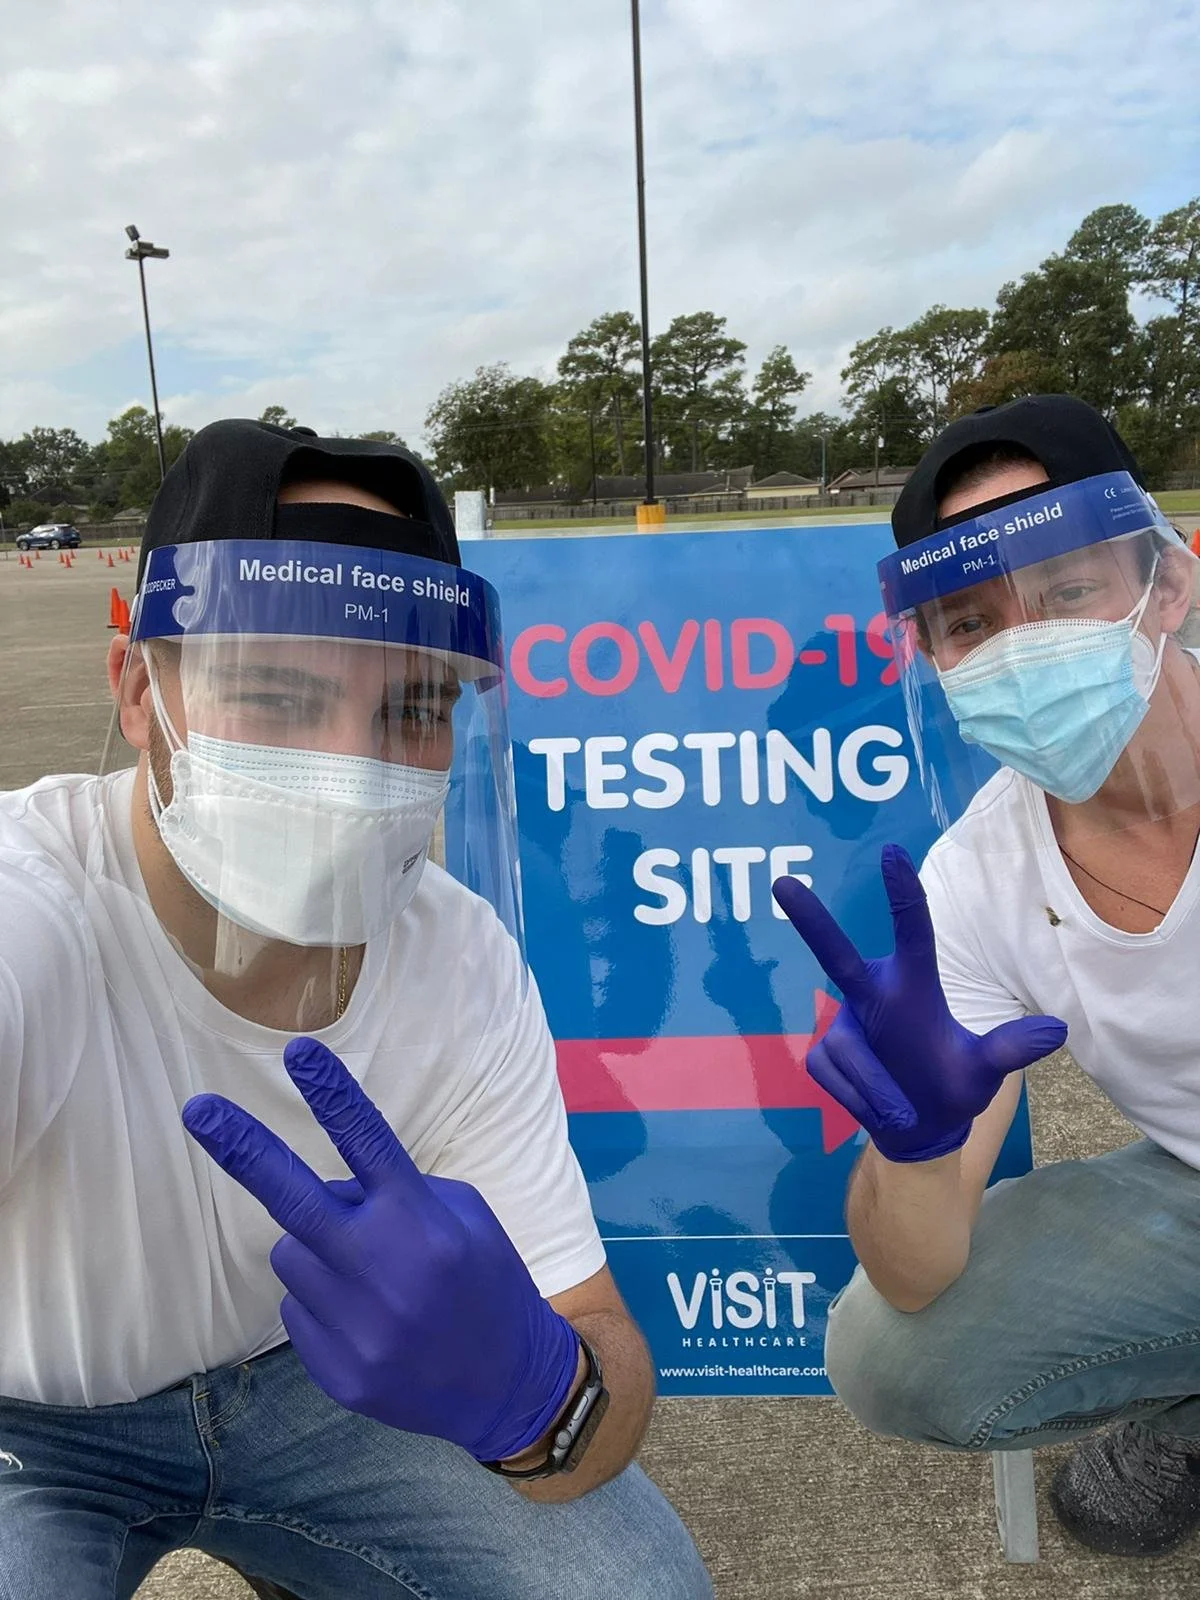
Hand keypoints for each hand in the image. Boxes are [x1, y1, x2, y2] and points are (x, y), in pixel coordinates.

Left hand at [181, 1037, 579, 1461]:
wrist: (510, 1387)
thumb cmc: (491, 1283)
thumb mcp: (468, 1219)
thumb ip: (402, 1193)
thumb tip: (334, 1188)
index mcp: (422, 1222)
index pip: (369, 1142)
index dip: (332, 1094)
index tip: (297, 1052)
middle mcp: (383, 1269)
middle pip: (296, 1199)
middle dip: (244, 1149)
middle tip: (199, 1111)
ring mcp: (356, 1327)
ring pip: (291, 1254)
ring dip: (315, 1248)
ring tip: (371, 1274)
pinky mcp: (337, 1372)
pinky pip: (296, 1311)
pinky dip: (322, 1304)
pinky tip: (371, 1319)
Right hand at [772, 844, 1066, 1162]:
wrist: (918, 1132)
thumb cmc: (952, 1086)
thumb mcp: (985, 1071)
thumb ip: (1010, 1048)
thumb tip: (1058, 1029)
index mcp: (913, 986)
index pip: (912, 934)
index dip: (903, 895)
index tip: (892, 853)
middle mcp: (871, 995)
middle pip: (836, 956)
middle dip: (811, 922)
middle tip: (783, 883)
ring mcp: (843, 1025)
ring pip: (848, 1050)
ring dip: (877, 1088)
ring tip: (903, 1113)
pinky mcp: (823, 1056)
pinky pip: (835, 1075)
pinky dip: (862, 1100)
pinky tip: (879, 1112)